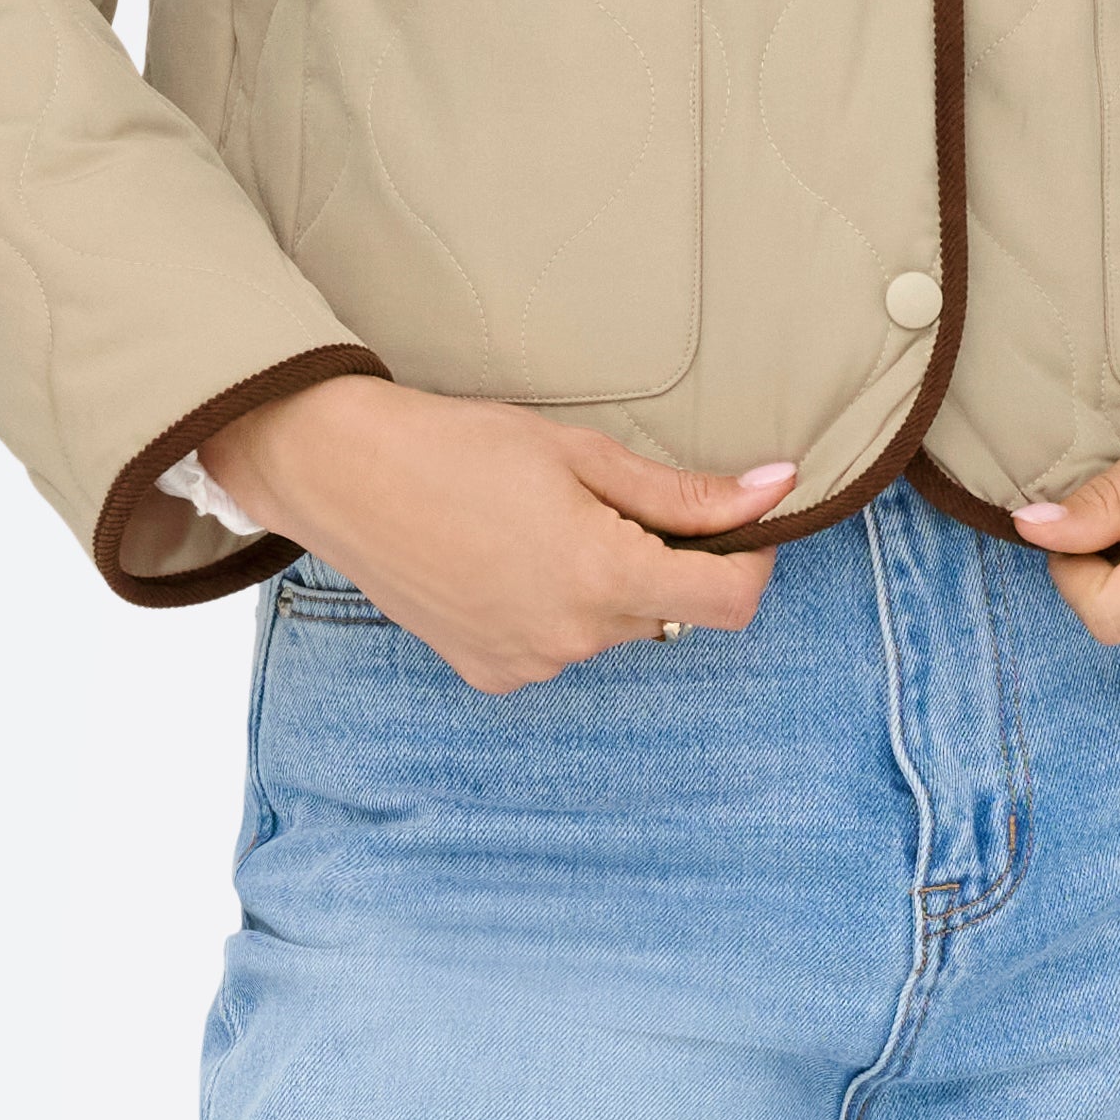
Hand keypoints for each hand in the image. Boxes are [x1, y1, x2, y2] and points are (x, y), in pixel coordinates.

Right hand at [200, 370, 793, 694]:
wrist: (340, 473)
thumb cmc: (457, 445)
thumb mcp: (581, 453)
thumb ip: (686, 492)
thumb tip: (779, 490)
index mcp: (605, 578)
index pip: (732, 601)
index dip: (752, 559)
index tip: (736, 523)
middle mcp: (573, 638)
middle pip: (668, 608)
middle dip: (659, 559)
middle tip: (597, 500)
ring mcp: (530, 664)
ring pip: (611, 627)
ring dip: (603, 585)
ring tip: (533, 525)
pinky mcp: (492, 675)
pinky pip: (557, 646)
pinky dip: (553, 610)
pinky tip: (503, 562)